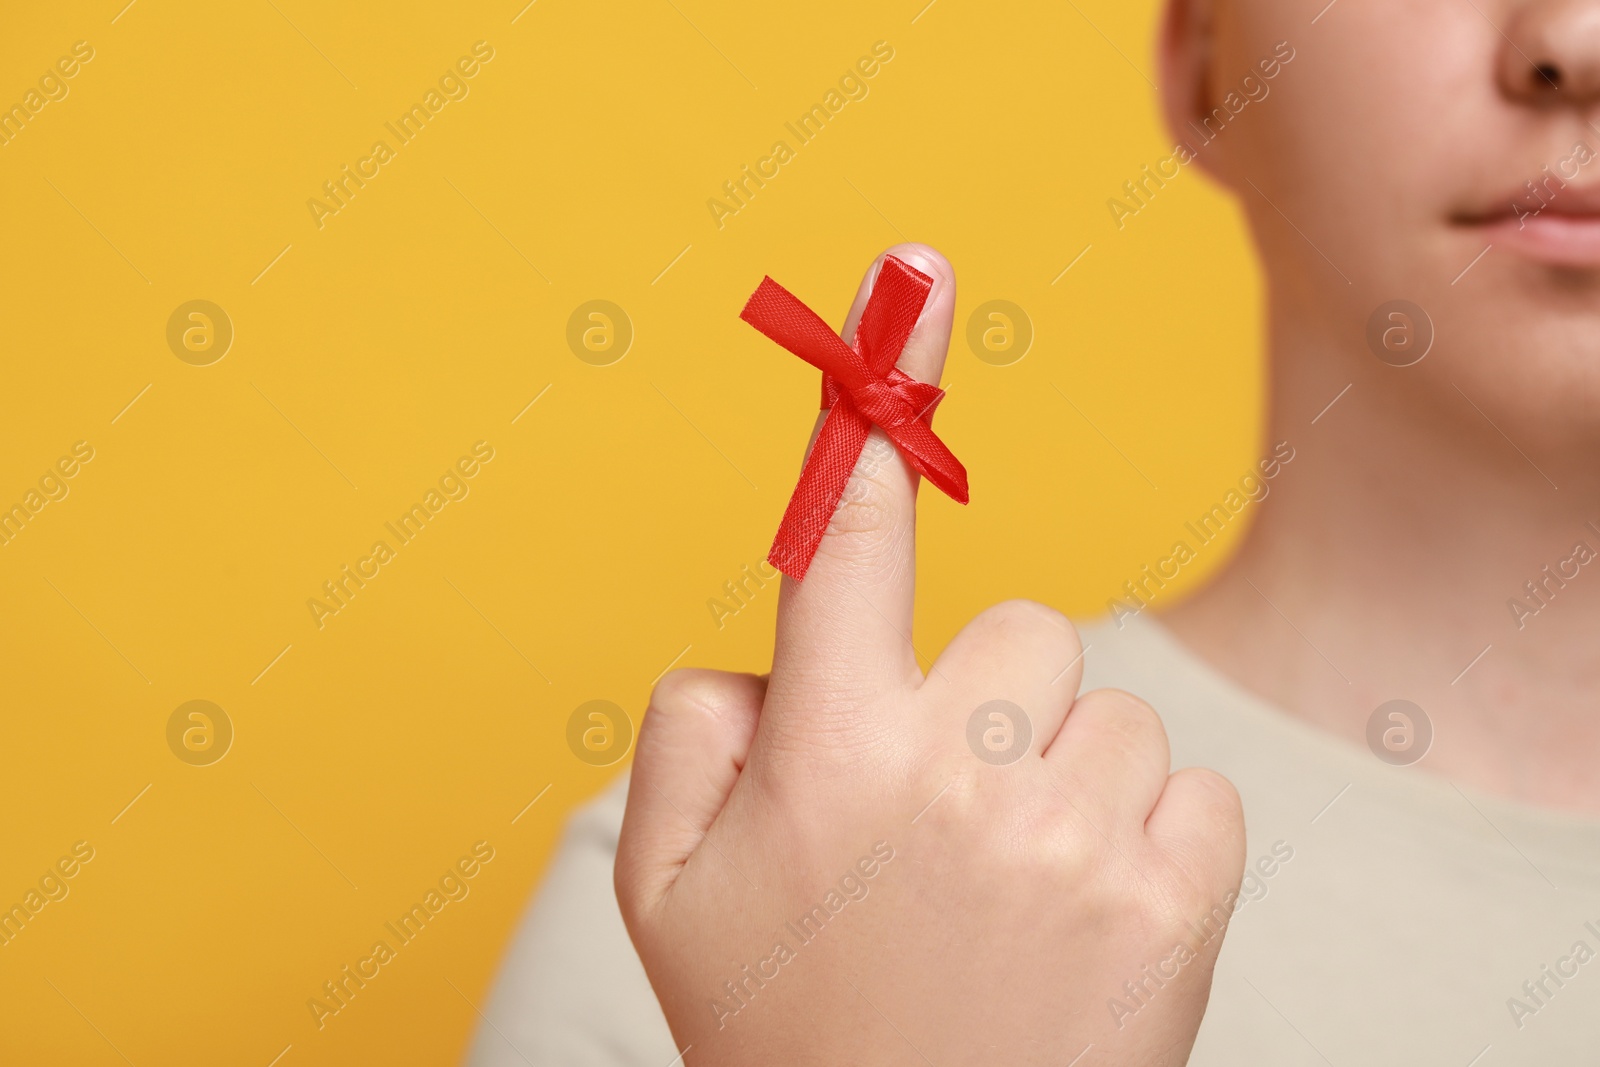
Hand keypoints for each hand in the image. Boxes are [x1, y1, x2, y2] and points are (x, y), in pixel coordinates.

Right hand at [616, 243, 1245, 1065]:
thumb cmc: (784, 1036)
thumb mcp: (664, 889)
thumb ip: (687, 726)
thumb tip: (771, 650)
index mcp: (828, 753)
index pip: (853, 538)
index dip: (879, 401)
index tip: (913, 277)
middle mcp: (961, 776)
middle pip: (1022, 633)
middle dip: (984, 705)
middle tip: (941, 823)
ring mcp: (1081, 839)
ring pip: (1109, 711)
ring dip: (1062, 779)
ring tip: (1009, 896)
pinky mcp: (1180, 902)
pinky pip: (1192, 791)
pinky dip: (1146, 839)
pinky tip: (1086, 922)